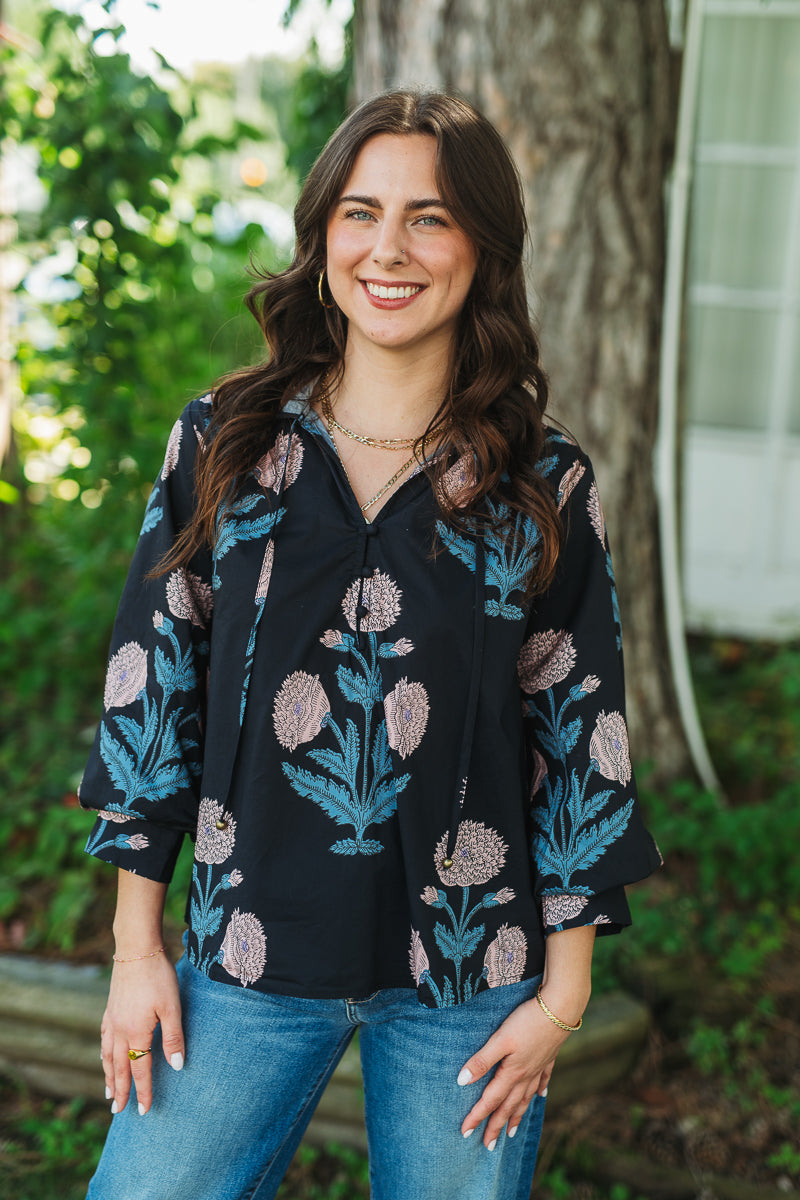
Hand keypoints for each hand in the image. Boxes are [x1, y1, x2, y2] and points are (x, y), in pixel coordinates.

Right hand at [100, 952, 184, 1115]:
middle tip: (119, 1112)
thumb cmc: (158, 976)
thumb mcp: (172, 1007)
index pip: (140, 1070)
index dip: (143, 1091)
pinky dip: (103, 1054)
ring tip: (109, 1093)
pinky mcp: (110, 1008)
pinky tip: (104, 1056)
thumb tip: (177, 1067)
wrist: (137, 948)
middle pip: (119, 1067)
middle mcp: (119, 1031)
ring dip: (108, 1076)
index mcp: (136, 1033)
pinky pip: (104, 1039)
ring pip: (107, 1056)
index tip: (145, 1111)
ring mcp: (112, 1019)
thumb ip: (174, 1037)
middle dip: (121, 1090)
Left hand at [457, 996, 570, 1148]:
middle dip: (497, 1126)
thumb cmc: (527, 1021)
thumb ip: (482, 1060)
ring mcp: (538, 1067)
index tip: (465, 1133)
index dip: (477, 1117)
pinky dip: (540, 1090)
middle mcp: (526, 1075)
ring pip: (525, 1097)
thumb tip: (461, 1082)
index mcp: (512, 1072)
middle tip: (488, 1146)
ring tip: (512, 1132)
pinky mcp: (548, 1057)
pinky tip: (540, 1097)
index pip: (490, 1100)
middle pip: (508, 1106)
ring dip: (517, 1115)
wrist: (560, 1008)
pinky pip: (543, 1079)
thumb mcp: (500, 1039)